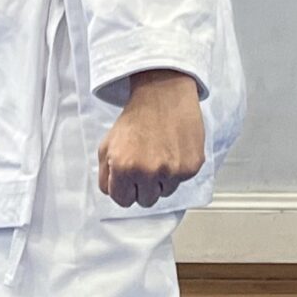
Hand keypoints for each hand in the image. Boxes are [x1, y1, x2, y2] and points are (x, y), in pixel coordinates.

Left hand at [96, 72, 204, 209]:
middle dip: (143, 186)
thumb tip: (113, 194)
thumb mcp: (107, 145)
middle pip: (145, 201)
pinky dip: (177, 169)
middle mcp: (148, 172)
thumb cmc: (135, 119)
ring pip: (165, 193)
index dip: (125, 188)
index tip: (129, 177)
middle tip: (145, 164)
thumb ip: (105, 176)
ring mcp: (172, 171)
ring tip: (159, 154)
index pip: (123, 201)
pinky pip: (181, 181)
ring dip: (161, 179)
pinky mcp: (191, 167)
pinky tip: (172, 149)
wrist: (163, 95)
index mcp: (124, 168)